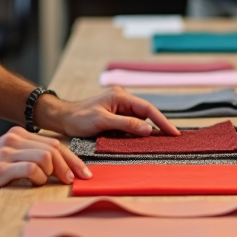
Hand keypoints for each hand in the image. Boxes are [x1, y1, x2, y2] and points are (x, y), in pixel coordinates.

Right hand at [0, 126, 89, 201]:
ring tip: (49, 181)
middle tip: (72, 181)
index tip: (83, 172)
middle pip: (53, 148)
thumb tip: (61, 167)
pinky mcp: (0, 169)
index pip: (54, 143)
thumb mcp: (11, 156)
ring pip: (45, 157)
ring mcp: (7, 153)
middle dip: (68, 166)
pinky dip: (39, 177)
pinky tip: (35, 182)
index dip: (72, 158)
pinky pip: (31, 169)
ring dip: (53, 172)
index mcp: (19, 135)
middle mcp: (14, 140)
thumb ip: (31, 156)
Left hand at [35, 86, 179, 137]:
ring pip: (140, 120)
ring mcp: (119, 108)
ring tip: (164, 140)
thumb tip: (148, 129)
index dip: (161, 120)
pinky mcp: (115, 117)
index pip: (147, 108)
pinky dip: (139, 133)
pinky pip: (131, 125)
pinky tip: (145, 140)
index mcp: (121, 96)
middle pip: (146, 113)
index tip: (174, 132)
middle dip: (159, 125)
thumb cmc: (79, 118)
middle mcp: (122, 100)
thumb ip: (126, 124)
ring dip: (149, 130)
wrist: (63, 119)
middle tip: (174, 138)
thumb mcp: (102, 121)